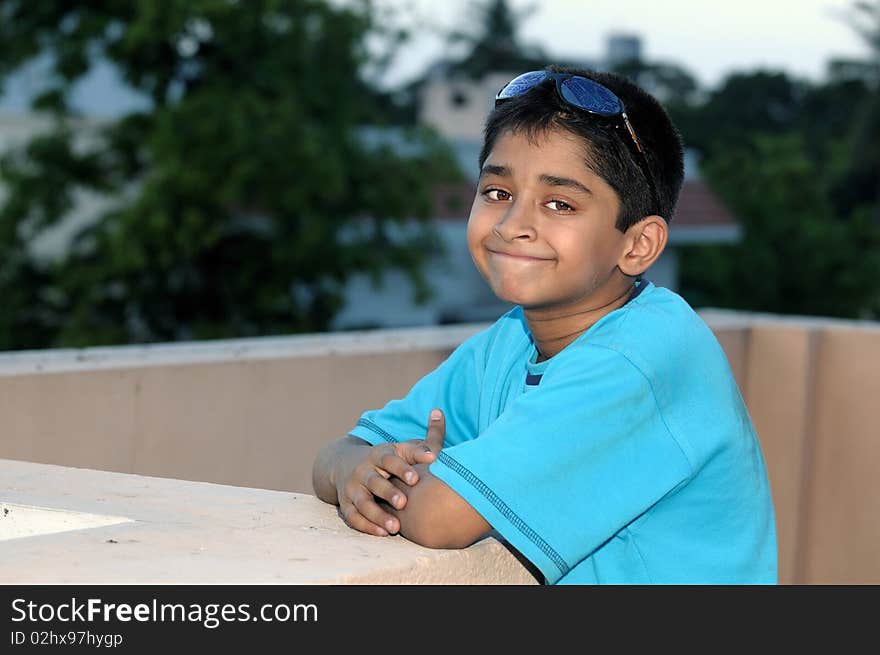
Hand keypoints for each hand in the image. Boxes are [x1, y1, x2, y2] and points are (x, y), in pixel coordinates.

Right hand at [337, 409, 445, 536]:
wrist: (344, 465)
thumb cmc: (385, 460)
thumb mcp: (400, 449)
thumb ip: (422, 442)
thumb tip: (440, 416)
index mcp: (379, 455)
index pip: (389, 460)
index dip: (402, 469)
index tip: (416, 479)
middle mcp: (363, 471)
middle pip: (374, 482)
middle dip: (388, 492)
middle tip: (404, 503)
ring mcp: (353, 489)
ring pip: (363, 503)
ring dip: (377, 515)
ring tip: (396, 527)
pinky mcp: (346, 504)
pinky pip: (353, 517)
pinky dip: (366, 526)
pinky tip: (382, 533)